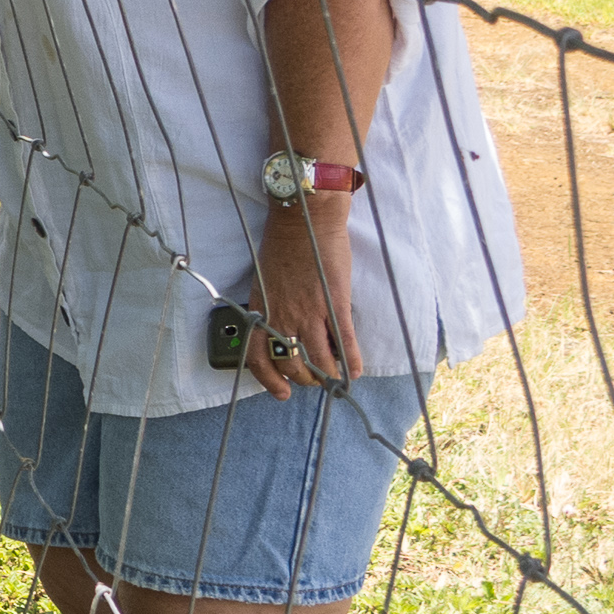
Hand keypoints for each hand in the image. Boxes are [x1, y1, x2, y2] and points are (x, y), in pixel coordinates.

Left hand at [245, 199, 357, 400]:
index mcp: (262, 310)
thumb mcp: (264, 281)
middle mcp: (282, 316)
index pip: (258, 357)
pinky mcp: (334, 303)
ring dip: (329, 374)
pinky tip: (355, 370)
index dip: (269, 380)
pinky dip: (351, 361)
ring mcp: (309, 311)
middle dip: (305, 379)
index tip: (281, 392)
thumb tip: (281, 330)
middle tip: (315, 380)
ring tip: (335, 378)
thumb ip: (271, 307)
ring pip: (319, 359)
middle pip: (292, 364)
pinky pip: (344, 342)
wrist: (303, 221)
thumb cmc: (282, 246)